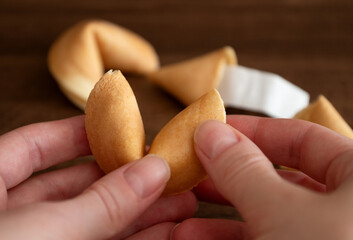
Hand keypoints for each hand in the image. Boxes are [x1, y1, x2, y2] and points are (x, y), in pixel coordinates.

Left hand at [0, 116, 196, 239]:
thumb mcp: (41, 231)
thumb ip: (99, 203)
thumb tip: (151, 170)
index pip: (37, 145)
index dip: (82, 132)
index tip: (124, 127)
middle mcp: (12, 218)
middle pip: (78, 185)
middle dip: (127, 178)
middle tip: (168, 173)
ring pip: (96, 222)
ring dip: (141, 213)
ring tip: (181, 203)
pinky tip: (165, 233)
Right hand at [171, 115, 352, 239]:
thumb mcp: (284, 211)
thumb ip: (244, 170)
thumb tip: (210, 132)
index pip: (304, 137)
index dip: (253, 130)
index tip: (212, 130)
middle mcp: (348, 208)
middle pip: (278, 178)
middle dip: (227, 175)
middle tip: (192, 170)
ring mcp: (328, 236)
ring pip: (267, 214)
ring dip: (219, 213)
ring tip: (181, 208)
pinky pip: (265, 239)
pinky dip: (228, 237)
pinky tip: (192, 236)